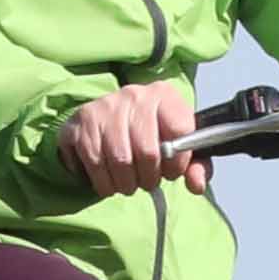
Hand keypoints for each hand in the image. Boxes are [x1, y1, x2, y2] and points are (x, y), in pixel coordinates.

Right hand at [64, 84, 204, 195]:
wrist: (111, 119)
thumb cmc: (152, 136)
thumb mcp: (180, 147)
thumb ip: (197, 166)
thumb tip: (196, 184)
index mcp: (164, 95)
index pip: (180, 130)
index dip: (178, 162)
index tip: (171, 171)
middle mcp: (134, 95)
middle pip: (148, 151)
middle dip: (149, 178)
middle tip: (147, 181)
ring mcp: (105, 106)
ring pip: (120, 160)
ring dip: (126, 184)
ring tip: (129, 183)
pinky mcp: (81, 120)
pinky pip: (94, 162)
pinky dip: (104, 182)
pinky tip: (109, 180)